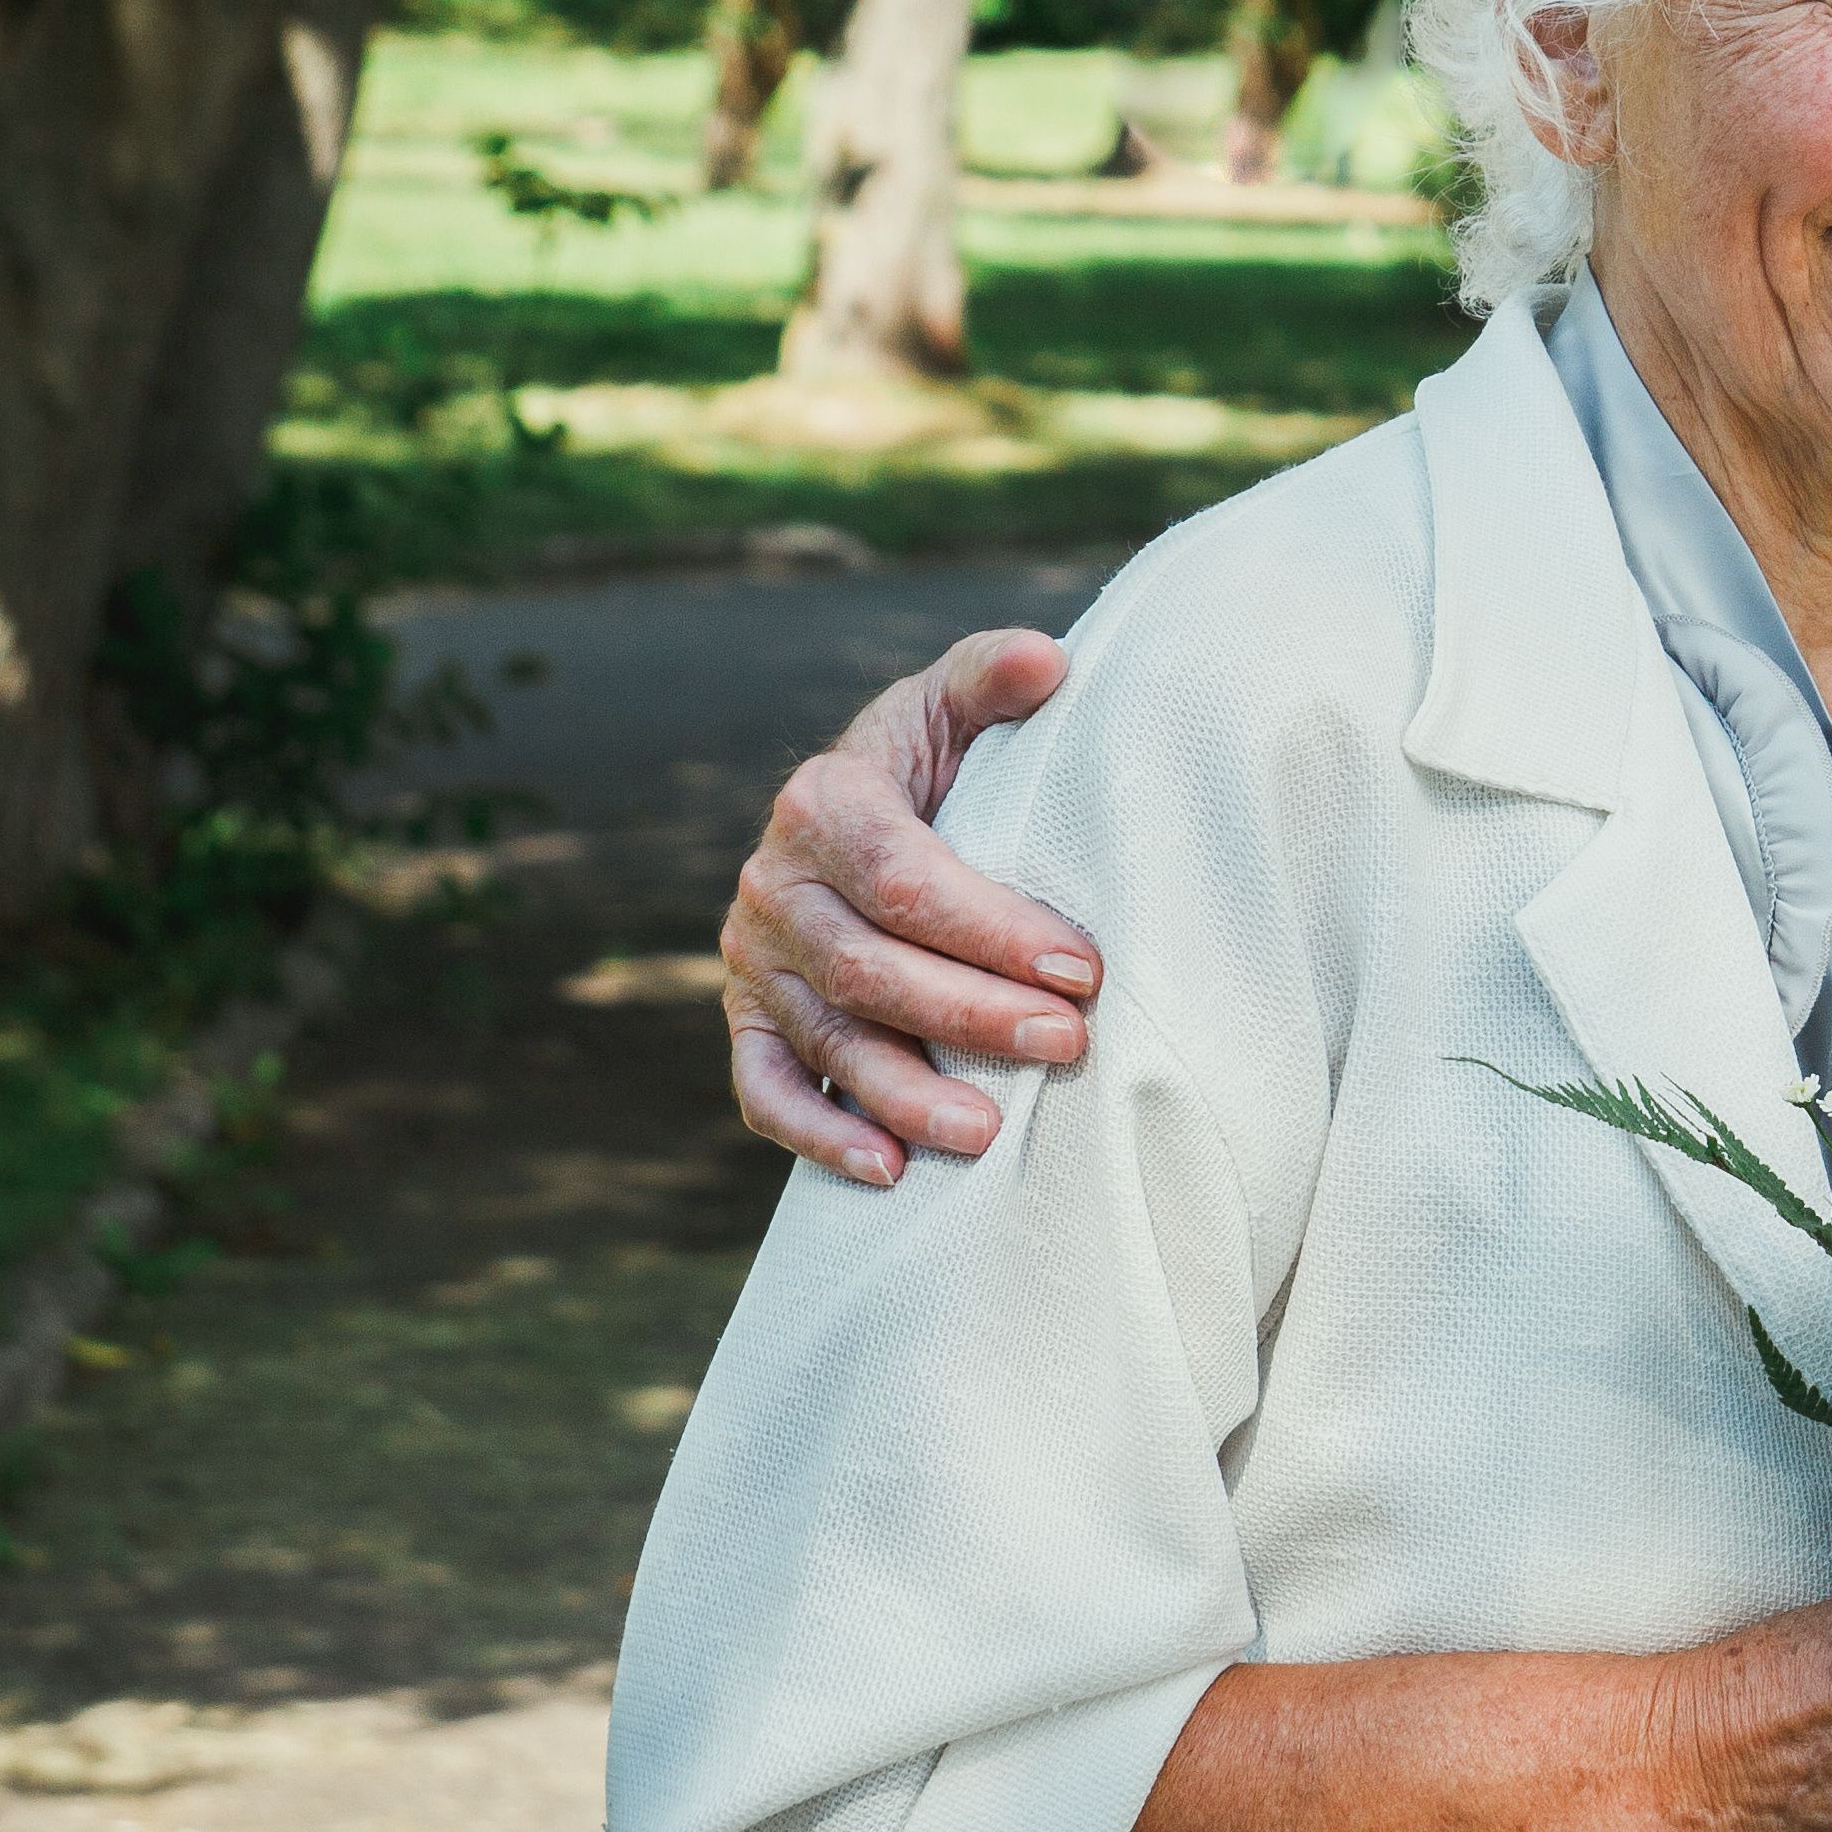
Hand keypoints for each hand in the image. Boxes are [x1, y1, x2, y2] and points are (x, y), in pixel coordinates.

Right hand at [723, 628, 1107, 1182]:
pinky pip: (768, 1088)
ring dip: (907, 1092)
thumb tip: (1053, 661)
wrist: (866, 807)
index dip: (991, 928)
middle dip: (972, 1014)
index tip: (1082, 967)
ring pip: (828, 1037)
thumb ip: (997, 676)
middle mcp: (773, 883)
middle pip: (869, 968)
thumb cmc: (939, 759)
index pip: (905, 880)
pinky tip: (888, 1171)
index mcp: (823, 803)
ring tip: (990, 1135)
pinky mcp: (749, 1019)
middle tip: (1067, 1046)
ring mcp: (755, 960)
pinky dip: (820, 1134)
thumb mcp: (959, 703)